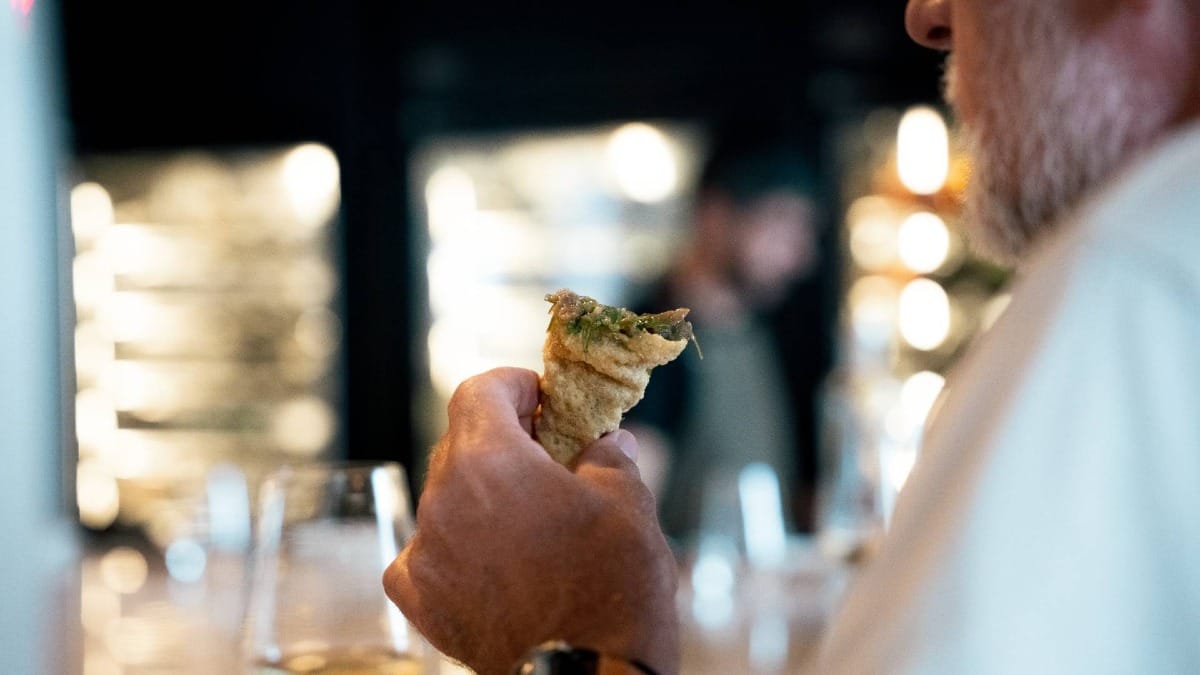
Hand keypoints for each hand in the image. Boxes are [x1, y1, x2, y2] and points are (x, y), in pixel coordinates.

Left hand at [383, 368, 679, 674]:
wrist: (589, 674)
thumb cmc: (613, 587)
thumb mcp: (628, 503)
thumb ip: (607, 455)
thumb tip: (605, 441)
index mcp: (488, 462)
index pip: (478, 391)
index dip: (512, 385)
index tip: (541, 399)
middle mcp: (442, 501)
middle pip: (460, 444)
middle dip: (503, 441)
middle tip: (547, 457)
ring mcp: (425, 554)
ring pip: (445, 499)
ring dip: (481, 496)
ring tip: (529, 519)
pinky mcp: (422, 602)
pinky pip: (426, 554)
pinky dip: (454, 548)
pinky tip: (491, 560)